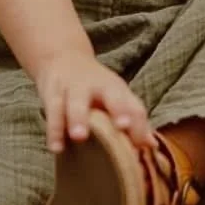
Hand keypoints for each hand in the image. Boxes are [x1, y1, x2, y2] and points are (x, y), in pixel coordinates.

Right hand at [35, 50, 154, 154]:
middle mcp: (99, 85)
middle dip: (118, 109)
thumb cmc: (94, 87)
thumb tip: (152, 145)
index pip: (135, 106)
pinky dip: (54, 130)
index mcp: (118, 89)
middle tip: (122, 126)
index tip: (142, 145)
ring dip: (78, 118)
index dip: (140, 124)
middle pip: (112, 95)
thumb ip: (133, 121)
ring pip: (76, 101)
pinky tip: (56, 147)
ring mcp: (74, 87)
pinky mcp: (53, 91)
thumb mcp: (115, 98)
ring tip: (79, 137)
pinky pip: (53, 111)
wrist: (61, 57)